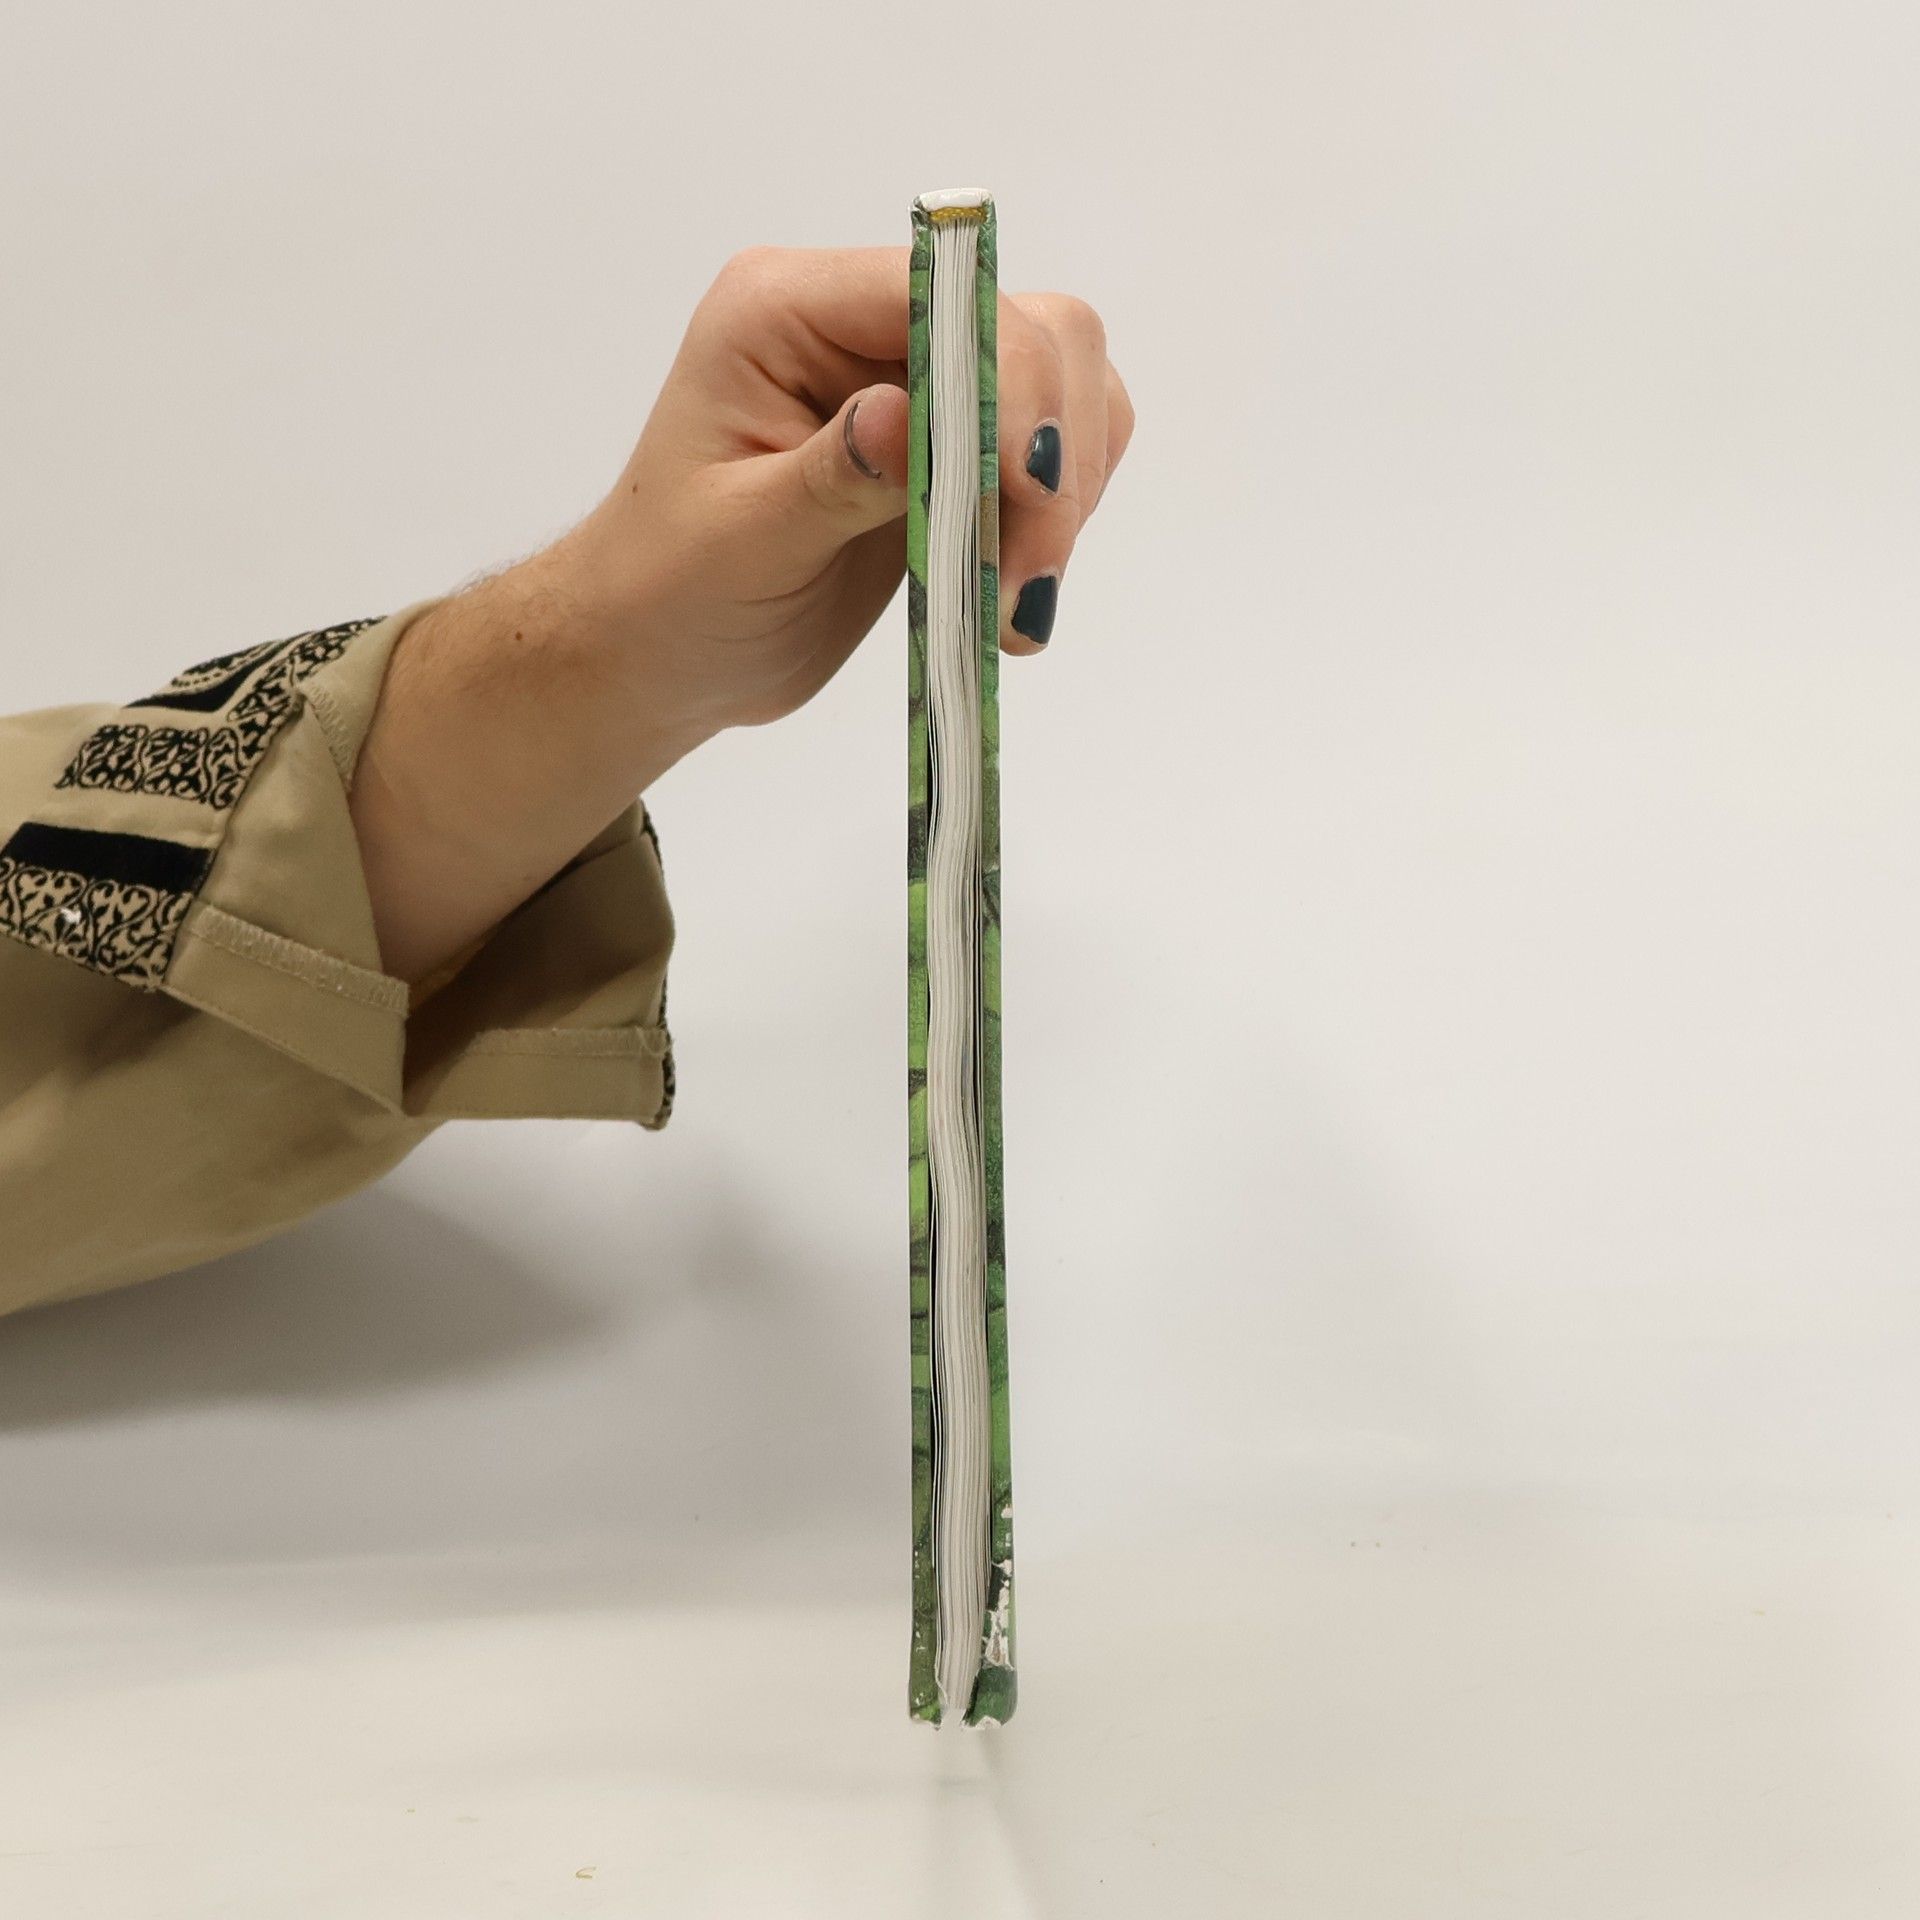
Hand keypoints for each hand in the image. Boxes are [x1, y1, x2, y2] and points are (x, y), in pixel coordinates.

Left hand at [352, 245, 1132, 981]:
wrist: (664, 652)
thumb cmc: (668, 593)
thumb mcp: (738, 541)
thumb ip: (830, 477)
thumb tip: (903, 416)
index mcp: (785, 310)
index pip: (939, 295)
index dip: (1005, 381)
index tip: (1026, 497)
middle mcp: (861, 323)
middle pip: (1032, 328)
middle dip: (1050, 453)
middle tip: (1025, 577)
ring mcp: (917, 380)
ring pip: (1065, 384)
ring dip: (1067, 493)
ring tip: (1015, 599)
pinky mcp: (955, 445)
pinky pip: (1054, 450)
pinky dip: (1060, 515)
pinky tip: (1014, 588)